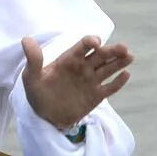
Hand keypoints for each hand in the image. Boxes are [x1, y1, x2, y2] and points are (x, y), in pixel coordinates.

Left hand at [20, 34, 134, 131]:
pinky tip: (126, 75)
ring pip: (108, 68)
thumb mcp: (31, 77)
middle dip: (112, 50)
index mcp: (68, 59)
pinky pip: (109, 88)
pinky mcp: (95, 96)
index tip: (96, 43)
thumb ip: (33, 59)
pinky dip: (118, 82)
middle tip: (124, 48)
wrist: (45, 116)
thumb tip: (26, 39)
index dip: (91, 41)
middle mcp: (82, 67)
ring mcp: (90, 81)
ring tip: (130, 56)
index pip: (83, 46)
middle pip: (100, 55)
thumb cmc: (37, 93)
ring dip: (119, 62)